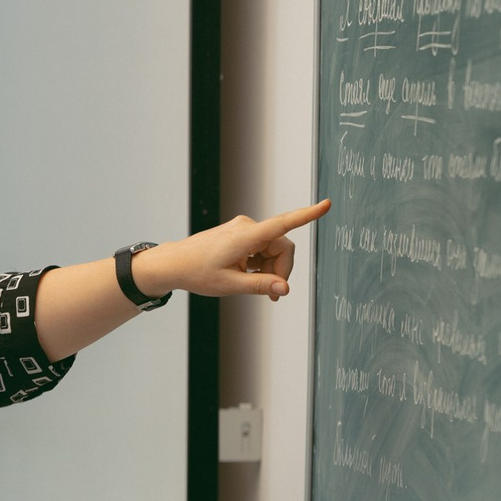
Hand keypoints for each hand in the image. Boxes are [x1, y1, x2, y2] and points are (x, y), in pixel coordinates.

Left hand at [142, 200, 330, 302]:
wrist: (174, 263)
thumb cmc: (197, 273)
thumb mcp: (229, 285)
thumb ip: (260, 286)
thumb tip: (285, 290)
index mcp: (246, 237)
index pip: (283, 224)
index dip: (307, 215)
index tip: (327, 205)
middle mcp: (248, 227)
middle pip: (282, 246)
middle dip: (280, 270)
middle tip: (271, 295)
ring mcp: (244, 228)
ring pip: (272, 248)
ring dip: (269, 268)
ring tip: (251, 285)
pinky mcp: (241, 233)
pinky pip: (261, 247)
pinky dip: (260, 263)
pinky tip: (245, 274)